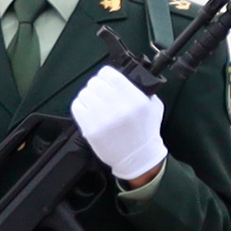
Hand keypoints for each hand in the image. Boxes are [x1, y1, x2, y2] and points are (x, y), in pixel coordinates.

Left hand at [69, 64, 166, 183]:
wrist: (137, 157)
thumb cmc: (145, 131)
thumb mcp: (153, 106)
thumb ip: (141, 90)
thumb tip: (124, 78)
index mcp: (136, 99)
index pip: (110, 74)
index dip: (106, 74)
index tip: (107, 79)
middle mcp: (118, 106)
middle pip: (95, 83)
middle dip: (97, 86)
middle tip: (102, 93)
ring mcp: (102, 118)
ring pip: (84, 93)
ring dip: (89, 96)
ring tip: (96, 104)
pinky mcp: (90, 128)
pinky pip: (77, 106)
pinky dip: (81, 106)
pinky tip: (90, 111)